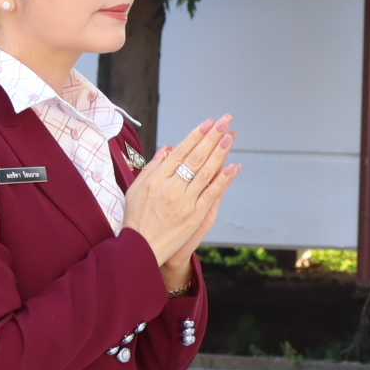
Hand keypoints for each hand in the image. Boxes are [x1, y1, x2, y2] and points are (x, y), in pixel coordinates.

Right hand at [123, 116, 241, 283]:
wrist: (140, 249)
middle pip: (195, 157)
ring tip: (230, 136)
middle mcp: (171, 188)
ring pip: (206, 172)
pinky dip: (224, 179)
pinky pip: (212, 194)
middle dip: (212, 136)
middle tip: (225, 120)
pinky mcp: (195, 216)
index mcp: (156, 179)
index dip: (195, 136)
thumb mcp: (135, 190)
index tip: (208, 122)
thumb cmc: (136, 218)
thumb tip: (167, 149)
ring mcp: (184, 202)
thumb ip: (151, 168)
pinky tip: (234, 166)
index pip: (180, 152)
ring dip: (220, 152)